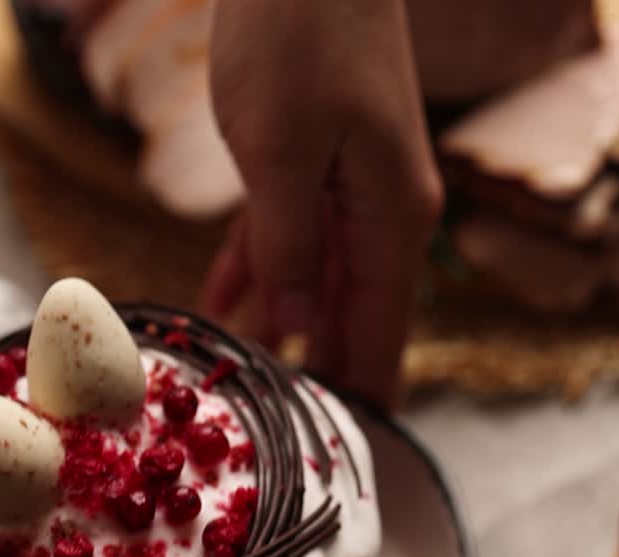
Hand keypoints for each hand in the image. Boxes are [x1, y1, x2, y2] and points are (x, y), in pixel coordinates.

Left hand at [204, 0, 442, 406]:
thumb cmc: (300, 38)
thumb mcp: (282, 153)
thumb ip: (286, 248)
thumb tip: (290, 328)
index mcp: (391, 224)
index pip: (383, 335)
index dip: (363, 395)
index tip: (343, 453)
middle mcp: (381, 219)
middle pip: (353, 319)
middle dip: (322, 374)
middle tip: (289, 437)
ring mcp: (349, 194)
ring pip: (317, 286)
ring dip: (284, 331)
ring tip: (255, 385)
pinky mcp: (313, 169)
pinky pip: (285, 239)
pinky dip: (256, 272)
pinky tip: (227, 307)